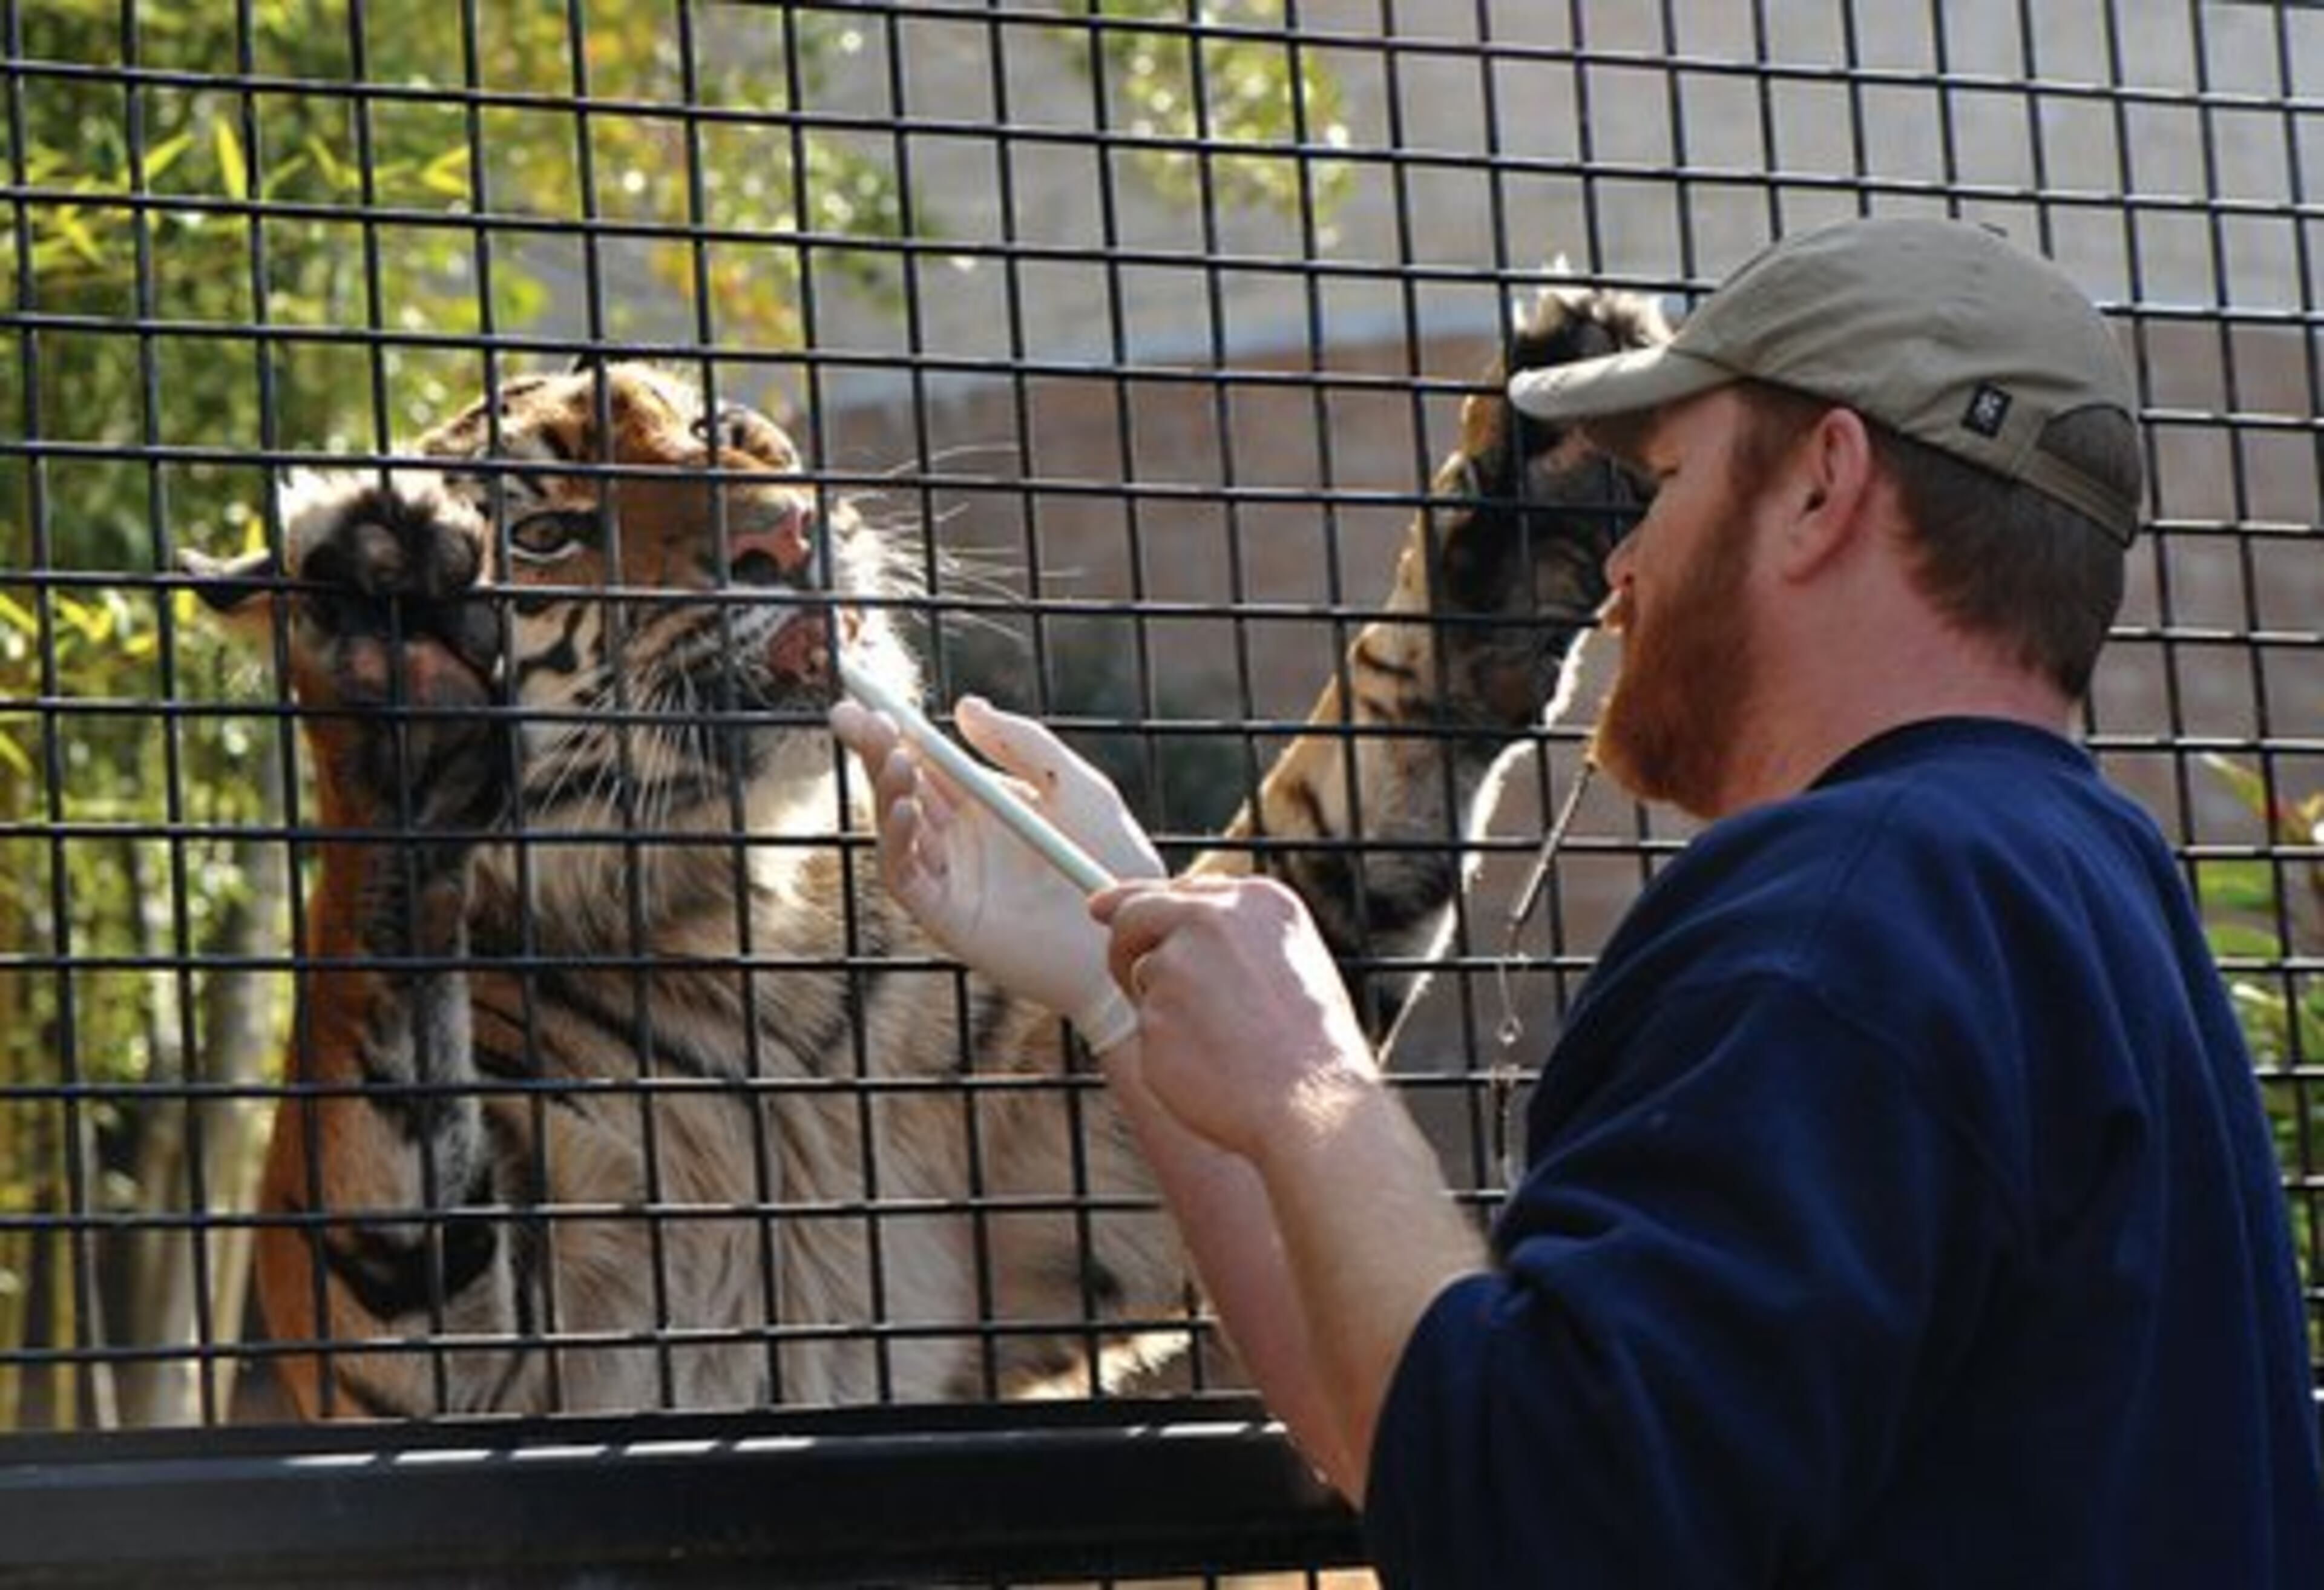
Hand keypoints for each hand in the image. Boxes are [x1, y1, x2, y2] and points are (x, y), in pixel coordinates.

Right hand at [829, 693, 1162, 1049]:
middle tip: (850, 715)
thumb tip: (964, 705)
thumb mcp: (1074, 785)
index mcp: (986, 804)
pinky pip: (906, 876)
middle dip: (874, 750)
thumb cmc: (1112, 858)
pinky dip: (896, 840)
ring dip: (886, 788)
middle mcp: (960, 838)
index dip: (894, 730)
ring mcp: (950, 877)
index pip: (927, 760)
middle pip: (901, 787)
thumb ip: (1024, 744)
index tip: (866, 697)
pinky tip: (904, 808)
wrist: (1127, 929)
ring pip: (897, 828)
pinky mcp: (946, 916)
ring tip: (895, 757)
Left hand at [1093, 876, 1381, 1162]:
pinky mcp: (1153, 1015)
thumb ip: (1233, 937)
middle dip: (1123, 944)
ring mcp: (1177, 965)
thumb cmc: (1313, 1045)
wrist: (1315, 1103)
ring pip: (1146, 980)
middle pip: (1133, 916)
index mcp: (1256, 900)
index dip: (1135, 901)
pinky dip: (1169, 1051)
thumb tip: (1176, 936)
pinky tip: (1212, 1067)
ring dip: (1166, 1009)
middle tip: (1124, 973)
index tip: (1106, 906)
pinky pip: (1149, 1030)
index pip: (1177, 888)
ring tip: (1224, 1044)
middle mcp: (1211, 919)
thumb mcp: (1291, 962)